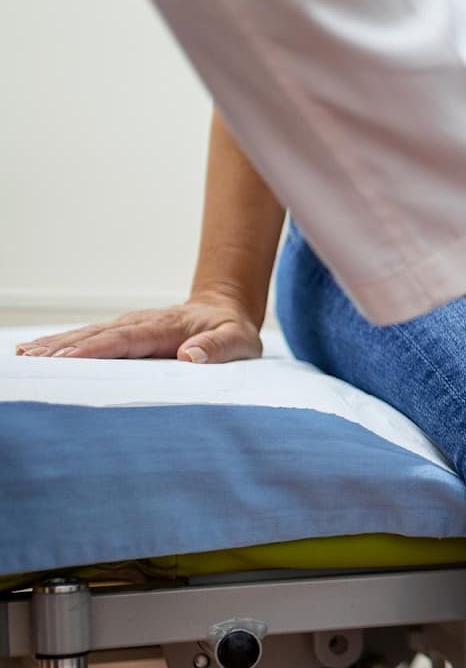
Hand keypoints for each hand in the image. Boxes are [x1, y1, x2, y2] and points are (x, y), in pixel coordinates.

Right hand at [13, 294, 263, 362]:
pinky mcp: (123, 333)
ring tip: (24, 356)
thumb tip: (190, 355)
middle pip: (96, 336)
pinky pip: (90, 338)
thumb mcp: (238, 340)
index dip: (97, 349)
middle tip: (31, 359)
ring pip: (87, 335)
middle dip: (63, 347)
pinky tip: (38, 352)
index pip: (125, 340)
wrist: (225, 308)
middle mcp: (140, 323)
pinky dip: (63, 344)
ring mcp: (128, 326)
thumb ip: (218, 348)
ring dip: (56, 345)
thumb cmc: (232, 329)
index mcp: (164, 328)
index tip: (69, 358)